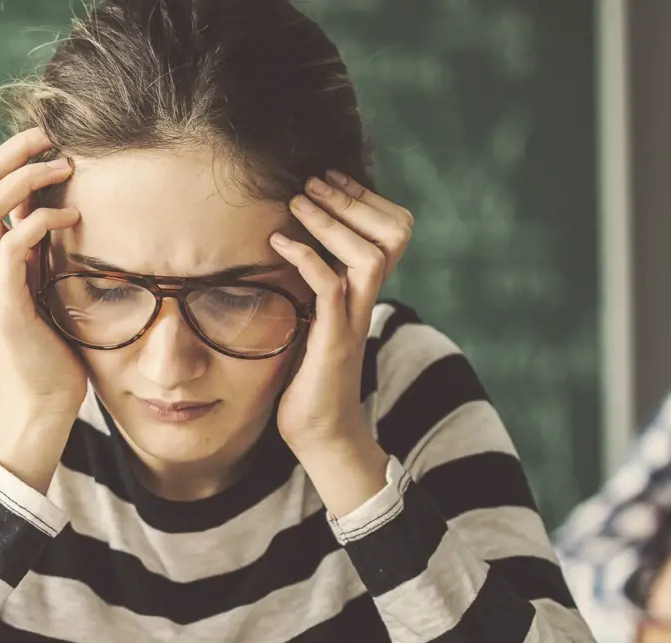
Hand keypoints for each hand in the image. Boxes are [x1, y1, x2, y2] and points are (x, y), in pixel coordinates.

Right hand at [0, 128, 86, 490]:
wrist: (43, 403)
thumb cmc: (49, 341)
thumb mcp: (35, 281)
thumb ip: (28, 244)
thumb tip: (36, 198)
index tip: (14, 145)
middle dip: (5, 152)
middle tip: (46, 137)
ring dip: (24, 179)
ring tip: (63, 168)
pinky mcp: (6, 307)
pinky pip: (14, 248)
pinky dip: (41, 222)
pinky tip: (71, 217)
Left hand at [271, 173, 413, 516]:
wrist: (319, 434)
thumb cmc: (307, 379)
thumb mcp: (310, 320)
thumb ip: (310, 288)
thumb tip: (281, 253)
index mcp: (364, 293)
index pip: (391, 232)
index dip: (366, 200)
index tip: (329, 179)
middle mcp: (367, 301)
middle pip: (393, 234)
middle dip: (352, 199)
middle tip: (313, 181)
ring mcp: (354, 320)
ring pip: (370, 255)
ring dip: (332, 222)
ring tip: (298, 201)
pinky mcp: (334, 340)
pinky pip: (330, 288)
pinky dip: (306, 259)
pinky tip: (277, 244)